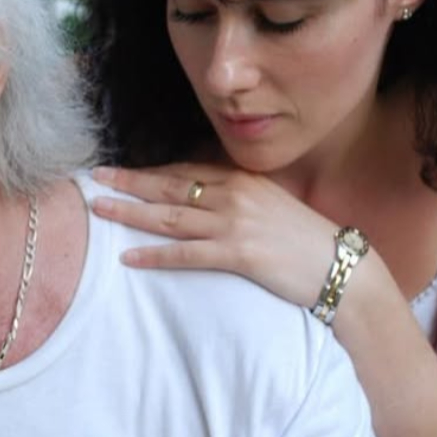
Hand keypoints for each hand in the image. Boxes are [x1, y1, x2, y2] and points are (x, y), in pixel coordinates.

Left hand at [89, 163, 337, 307]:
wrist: (341, 265)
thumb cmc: (306, 239)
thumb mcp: (270, 204)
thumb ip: (239, 197)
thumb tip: (207, 199)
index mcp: (241, 179)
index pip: (185, 170)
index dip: (149, 171)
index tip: (121, 171)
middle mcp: (234, 195)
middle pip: (170, 185)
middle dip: (129, 182)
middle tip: (94, 178)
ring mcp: (235, 223)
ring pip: (171, 215)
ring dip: (131, 213)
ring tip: (100, 210)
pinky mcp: (239, 254)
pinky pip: (186, 254)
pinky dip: (155, 254)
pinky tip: (128, 256)